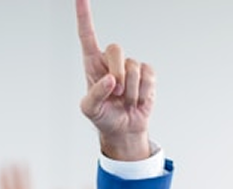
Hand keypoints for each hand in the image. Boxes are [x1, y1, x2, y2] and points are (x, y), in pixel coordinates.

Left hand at [76, 0, 153, 160]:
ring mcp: (130, 66)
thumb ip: (95, 95)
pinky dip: (143, 91)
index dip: (84, 15)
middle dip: (117, 72)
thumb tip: (111, 80)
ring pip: (133, 67)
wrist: (124, 129)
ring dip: (131, 90)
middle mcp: (111, 61)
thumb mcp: (90, 110)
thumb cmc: (103, 117)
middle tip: (117, 93)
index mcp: (92, 63)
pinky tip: (138, 100)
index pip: (87, 35)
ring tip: (126, 101)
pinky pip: (148, 74)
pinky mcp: (146, 74)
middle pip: (116, 49)